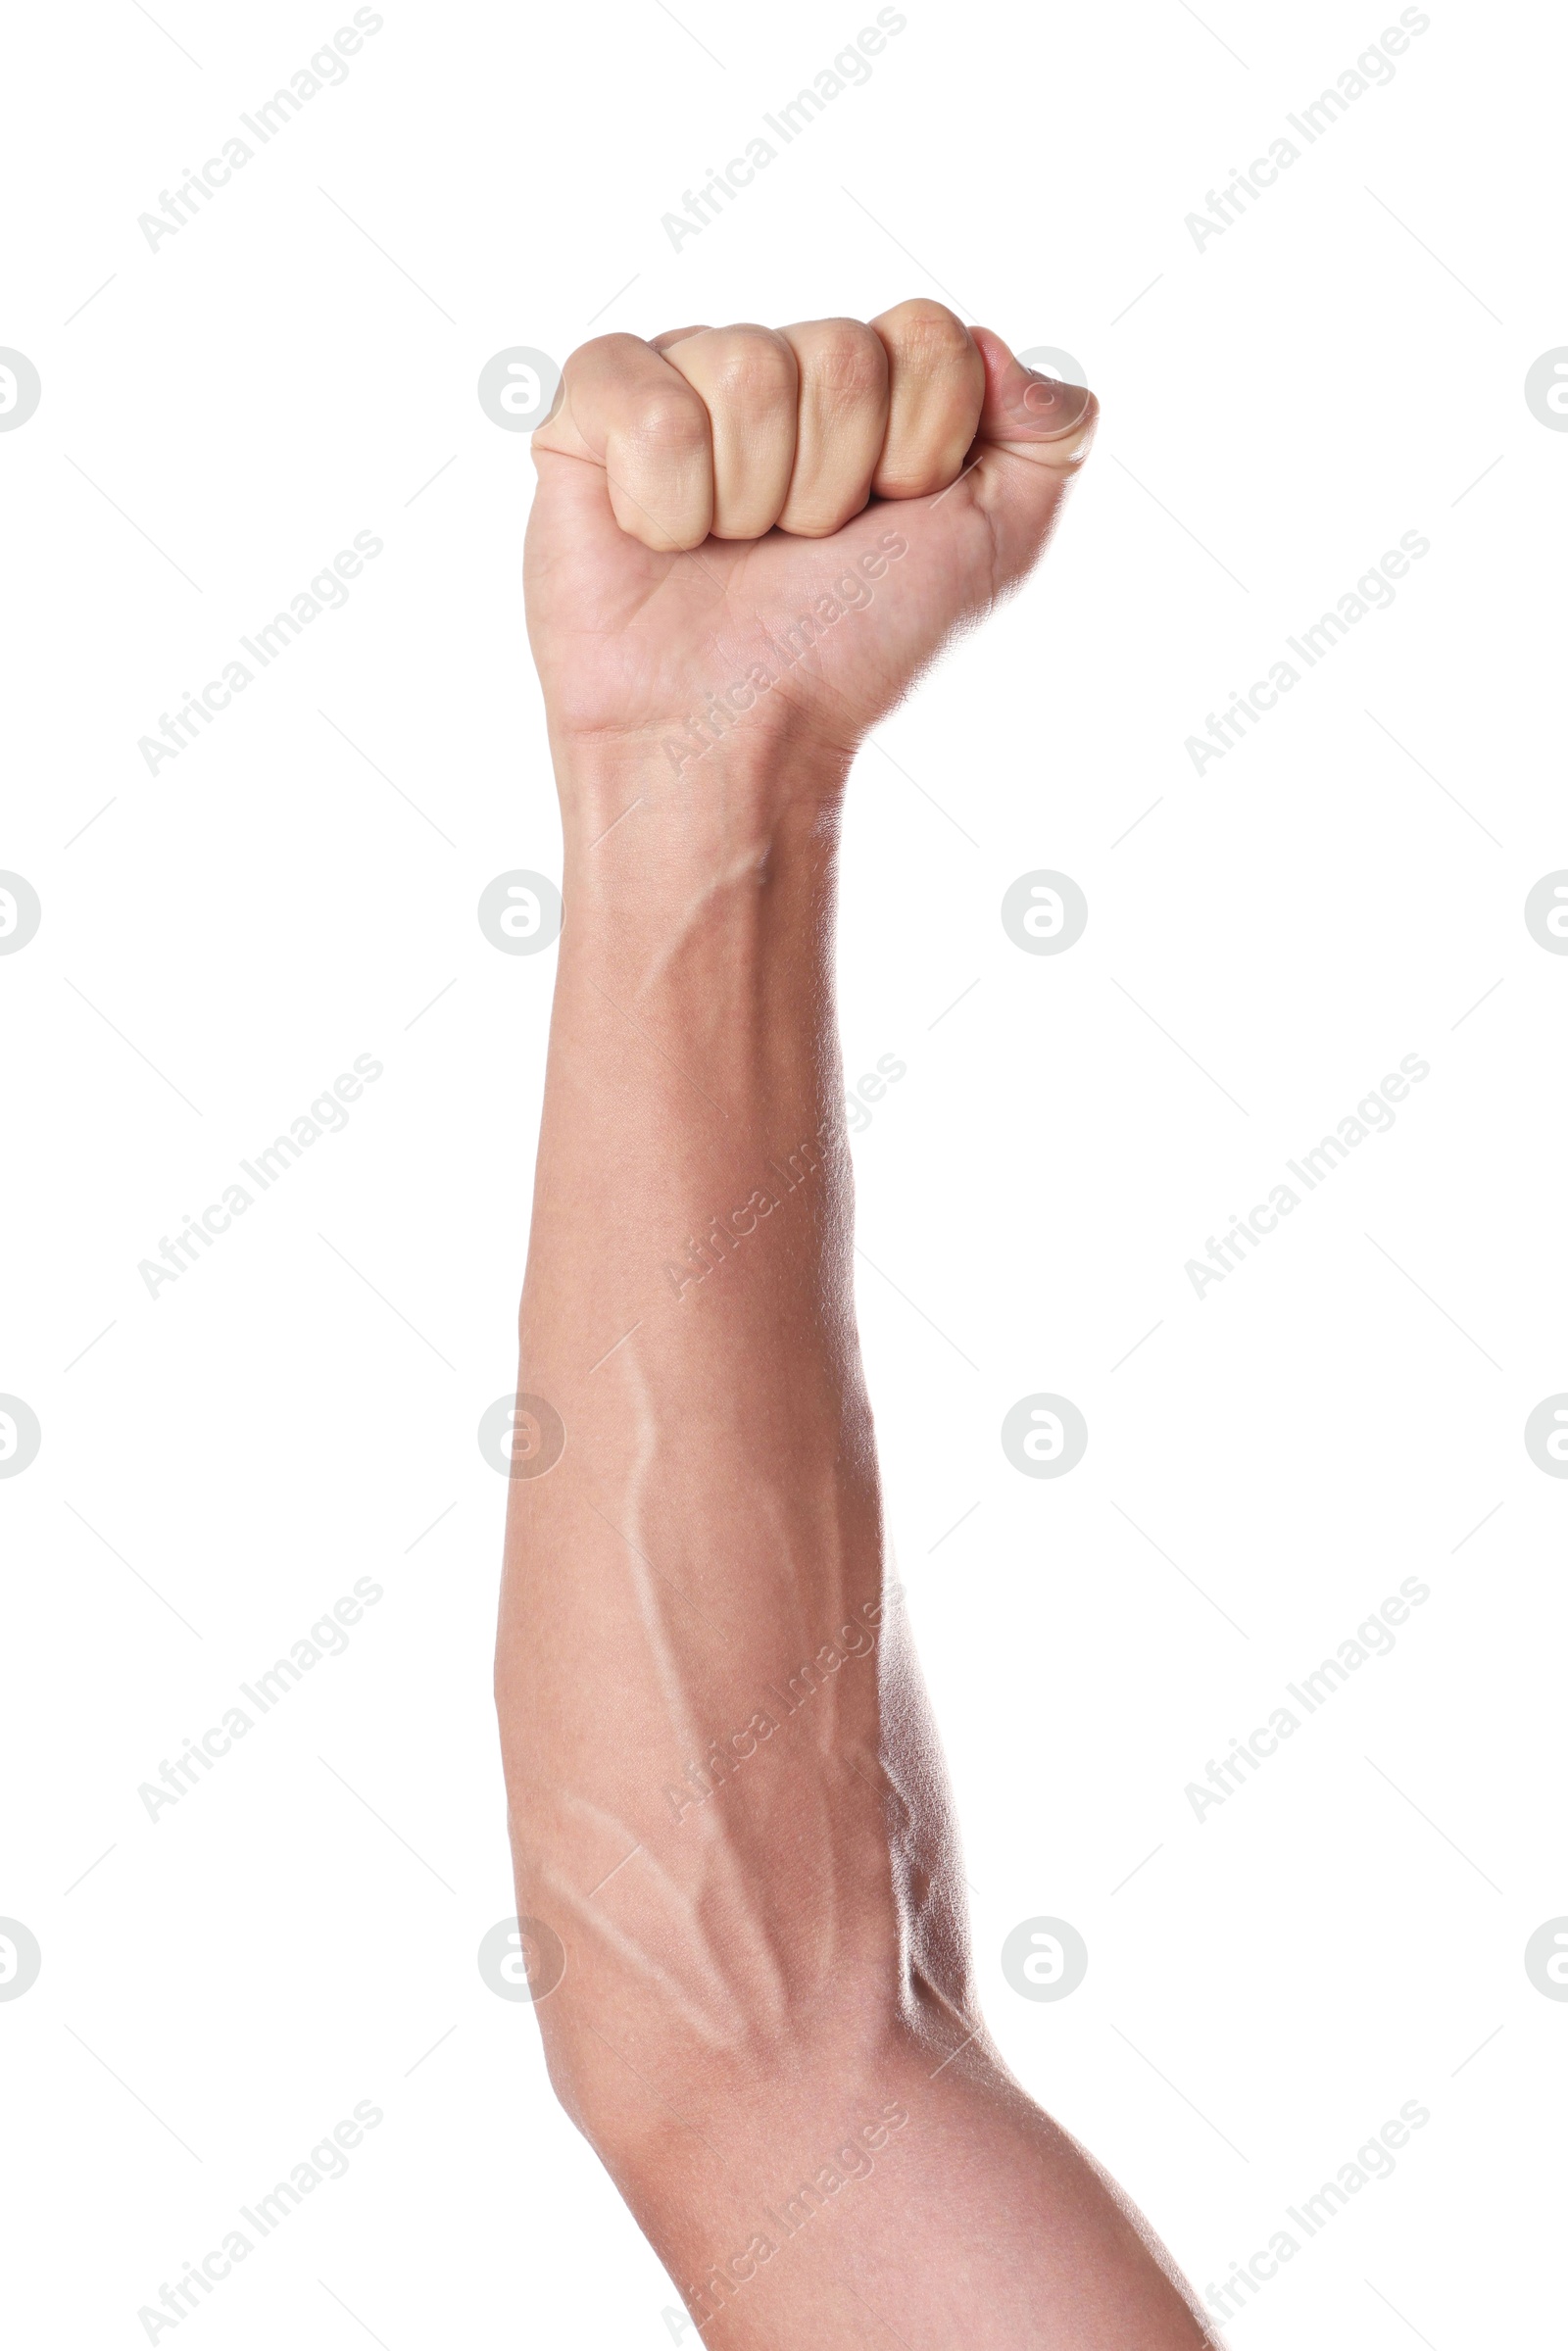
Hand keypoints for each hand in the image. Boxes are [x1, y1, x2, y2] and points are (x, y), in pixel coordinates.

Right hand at [525, 301, 1095, 789]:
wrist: (737, 738)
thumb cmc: (848, 652)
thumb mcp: (995, 547)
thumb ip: (1054, 431)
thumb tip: (1001, 344)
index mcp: (865, 387)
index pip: (926, 335)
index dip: (919, 447)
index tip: (883, 525)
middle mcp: (773, 370)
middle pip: (841, 351)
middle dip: (835, 482)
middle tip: (796, 551)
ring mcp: (677, 382)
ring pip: (748, 367)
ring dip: (754, 498)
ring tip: (728, 554)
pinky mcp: (585, 414)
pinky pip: (645, 395)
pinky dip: (667, 496)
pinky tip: (660, 541)